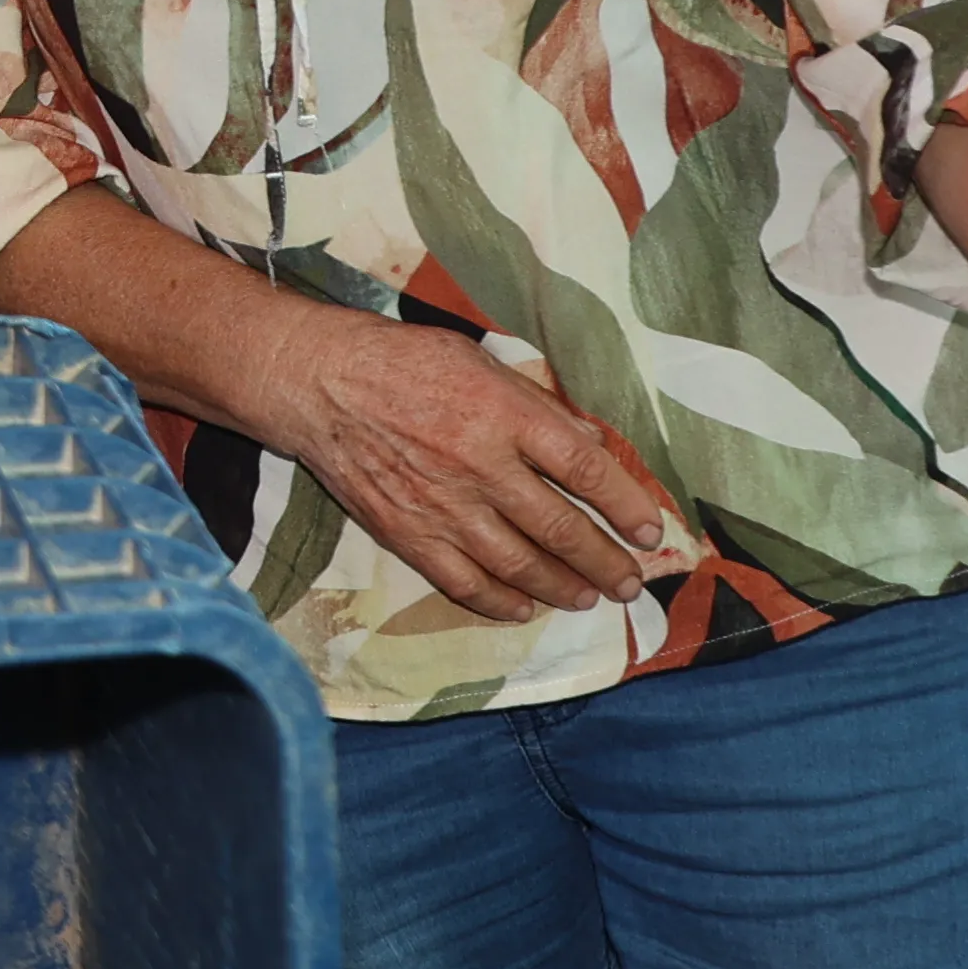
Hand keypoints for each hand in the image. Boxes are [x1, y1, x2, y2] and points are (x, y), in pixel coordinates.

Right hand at [284, 317, 689, 621]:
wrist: (316, 383)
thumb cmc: (402, 361)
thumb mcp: (480, 362)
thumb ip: (538, 407)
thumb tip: (592, 449)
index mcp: (504, 414)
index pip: (586, 470)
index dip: (627, 505)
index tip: (651, 530)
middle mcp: (480, 466)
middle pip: (561, 528)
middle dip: (606, 561)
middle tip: (631, 583)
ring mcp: (442, 506)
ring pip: (520, 564)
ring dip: (564, 587)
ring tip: (591, 598)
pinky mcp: (407, 533)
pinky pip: (464, 582)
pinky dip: (500, 602)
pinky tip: (524, 606)